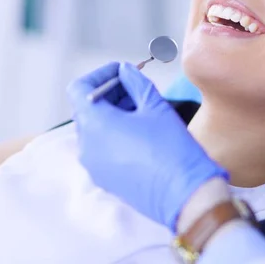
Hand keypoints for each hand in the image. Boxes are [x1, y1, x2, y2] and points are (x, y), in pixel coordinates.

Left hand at [66, 62, 227, 230]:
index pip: (79, 89)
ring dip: (111, 113)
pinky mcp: (105, 178)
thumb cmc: (171, 149)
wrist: (185, 194)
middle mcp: (87, 146)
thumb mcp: (155, 106)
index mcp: (95, 124)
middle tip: (133, 86)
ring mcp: (94, 165)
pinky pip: (101, 149)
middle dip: (108, 93)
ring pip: (94, 129)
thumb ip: (135, 82)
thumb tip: (125, 71)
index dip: (99, 75)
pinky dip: (112, 134)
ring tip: (139, 108)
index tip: (120, 72)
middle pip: (86, 108)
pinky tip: (138, 131)